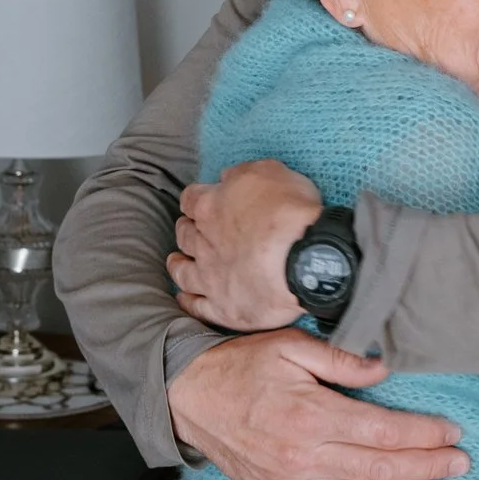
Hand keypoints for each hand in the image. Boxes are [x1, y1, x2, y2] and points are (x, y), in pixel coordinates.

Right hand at [167, 328, 469, 479]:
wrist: (189, 397)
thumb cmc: (241, 365)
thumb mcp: (290, 346)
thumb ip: (340, 360)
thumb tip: (385, 368)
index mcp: (313, 415)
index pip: (384, 431)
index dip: (424, 432)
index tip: (452, 429)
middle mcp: (307, 457)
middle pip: (381, 468)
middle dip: (428, 467)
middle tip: (462, 463)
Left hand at [169, 160, 322, 330]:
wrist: (302, 259)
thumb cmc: (289, 212)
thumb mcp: (269, 172)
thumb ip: (242, 174)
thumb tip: (226, 178)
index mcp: (211, 206)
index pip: (190, 199)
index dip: (193, 199)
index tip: (197, 201)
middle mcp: (204, 242)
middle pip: (185, 235)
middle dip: (185, 230)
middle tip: (189, 230)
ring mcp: (211, 277)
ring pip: (183, 272)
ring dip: (178, 266)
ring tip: (176, 263)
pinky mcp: (223, 307)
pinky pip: (198, 307)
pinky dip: (189, 303)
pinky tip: (185, 300)